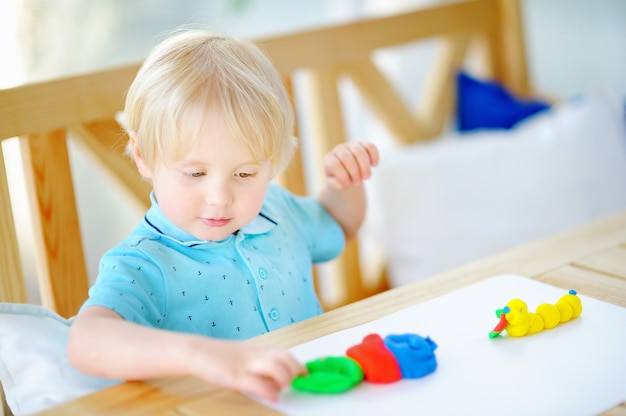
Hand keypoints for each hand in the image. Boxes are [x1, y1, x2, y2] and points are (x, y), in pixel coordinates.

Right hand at [190, 338, 305, 401]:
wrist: (199, 351)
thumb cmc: (222, 356)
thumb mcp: (246, 356)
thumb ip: (262, 364)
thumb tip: (278, 380)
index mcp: (259, 349)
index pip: (286, 354)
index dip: (299, 365)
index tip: (306, 375)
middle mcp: (255, 354)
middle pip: (285, 358)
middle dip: (295, 372)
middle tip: (295, 383)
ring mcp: (246, 365)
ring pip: (275, 367)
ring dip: (284, 380)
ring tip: (283, 388)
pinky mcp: (234, 376)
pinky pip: (256, 383)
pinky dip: (268, 390)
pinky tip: (273, 397)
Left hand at [324, 141, 378, 189]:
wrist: (347, 173)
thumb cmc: (339, 179)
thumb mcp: (335, 184)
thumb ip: (337, 184)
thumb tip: (346, 181)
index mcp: (329, 159)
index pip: (334, 164)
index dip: (342, 175)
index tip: (348, 184)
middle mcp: (339, 150)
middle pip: (346, 156)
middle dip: (354, 171)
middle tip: (359, 183)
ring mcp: (351, 146)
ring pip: (358, 150)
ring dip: (364, 165)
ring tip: (366, 177)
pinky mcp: (362, 144)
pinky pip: (369, 146)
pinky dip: (374, 155)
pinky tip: (374, 165)